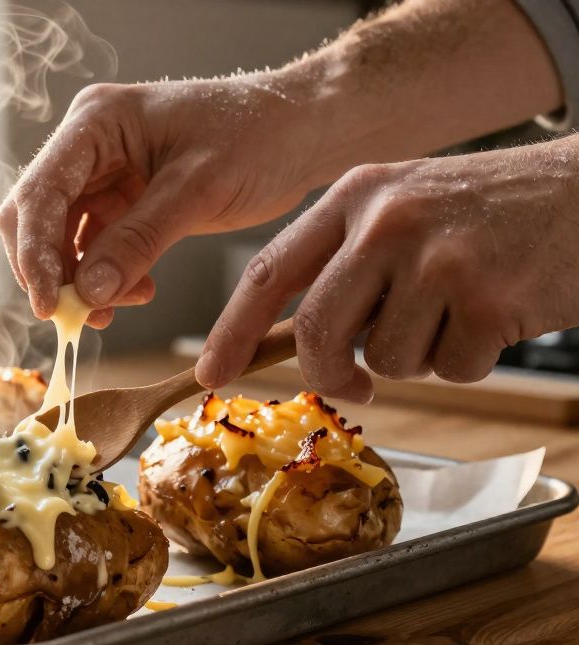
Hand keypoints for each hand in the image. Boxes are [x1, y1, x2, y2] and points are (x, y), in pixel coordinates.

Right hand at [0, 76, 335, 326]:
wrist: (303, 130)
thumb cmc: (259, 137)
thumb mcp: (198, 190)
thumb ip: (137, 241)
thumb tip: (85, 293)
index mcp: (95, 122)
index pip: (38, 193)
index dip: (33, 253)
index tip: (49, 305)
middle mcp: (87, 145)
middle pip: (35, 217)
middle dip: (53, 270)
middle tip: (81, 315)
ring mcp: (102, 173)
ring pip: (60, 239)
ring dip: (81, 280)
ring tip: (123, 304)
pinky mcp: (121, 200)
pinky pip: (93, 247)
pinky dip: (104, 277)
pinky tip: (135, 294)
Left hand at [198, 137, 578, 401]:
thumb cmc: (491, 211)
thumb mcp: (403, 206)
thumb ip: (346, 259)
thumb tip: (291, 339)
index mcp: (354, 196)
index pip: (269, 271)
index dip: (231, 329)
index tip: (210, 372)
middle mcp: (385, 222)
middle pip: (316, 330)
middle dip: (330, 372)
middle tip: (357, 386)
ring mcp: (435, 258)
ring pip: (388, 359)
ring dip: (422, 356)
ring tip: (460, 309)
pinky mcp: (485, 297)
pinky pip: (451, 368)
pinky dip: (472, 359)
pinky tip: (497, 314)